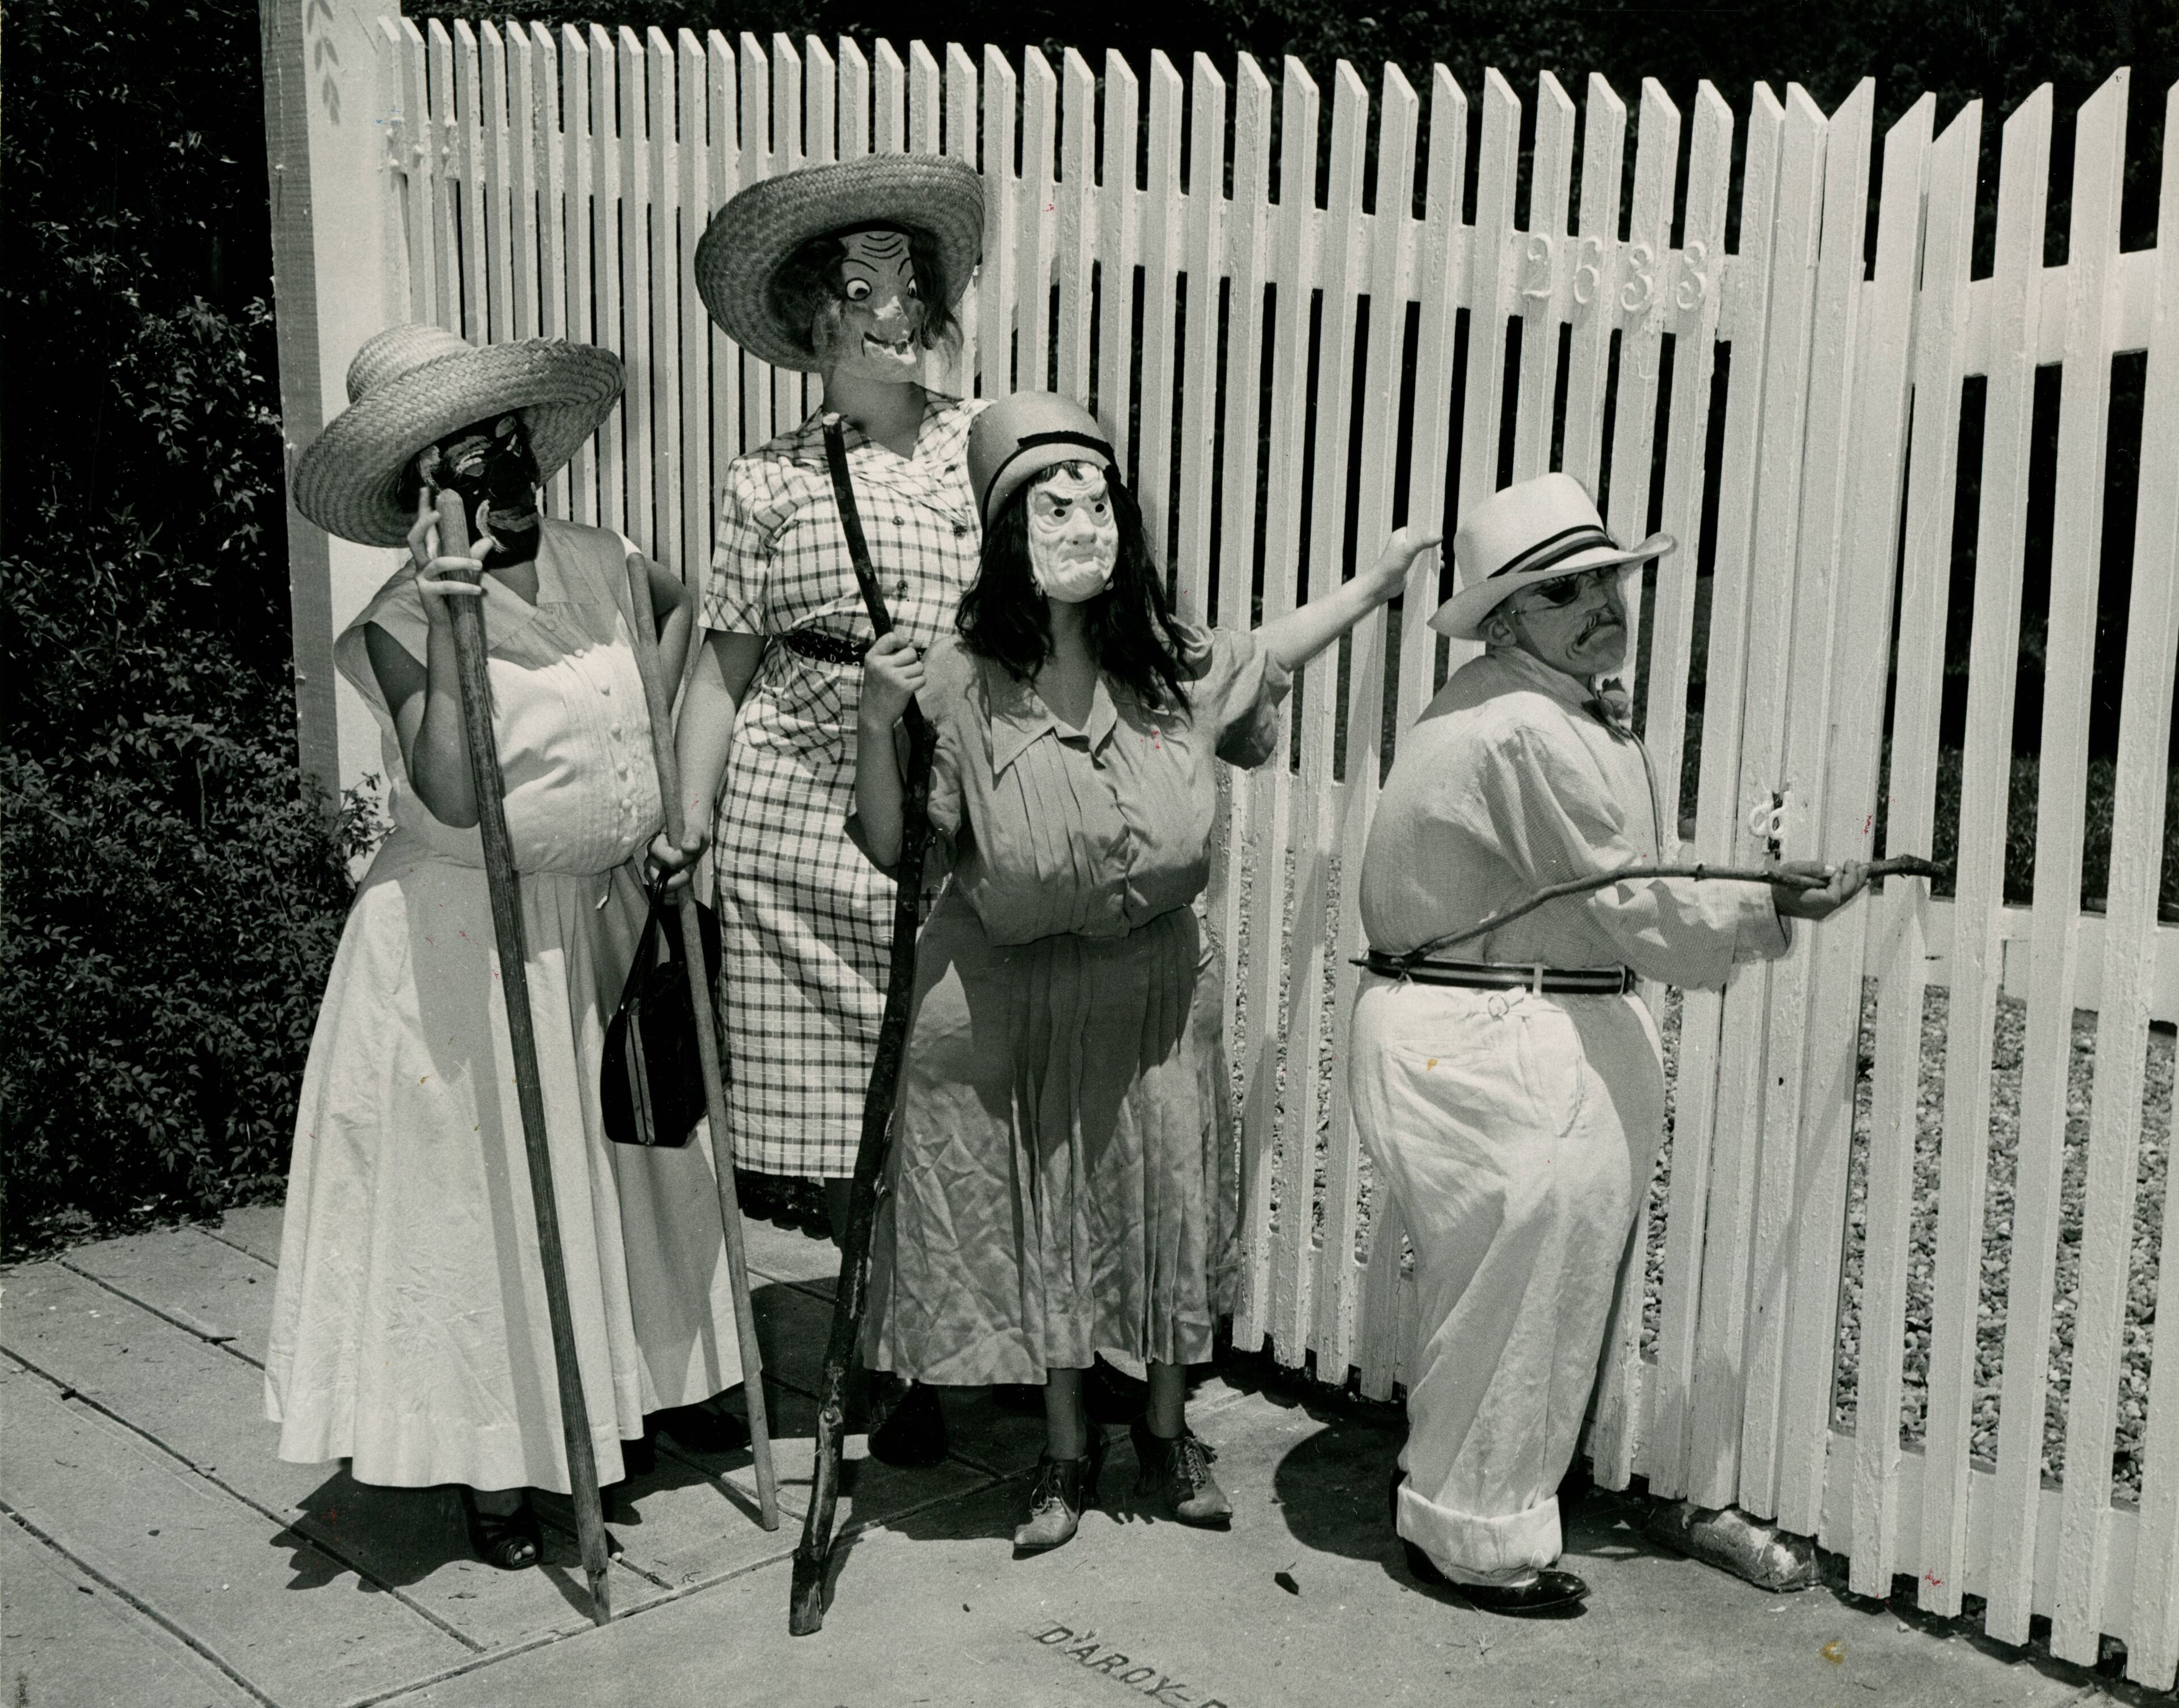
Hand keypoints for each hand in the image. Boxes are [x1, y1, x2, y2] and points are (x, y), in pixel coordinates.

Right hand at [405, 497, 487, 629]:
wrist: (450, 623)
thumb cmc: (458, 594)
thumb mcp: (468, 571)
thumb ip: (474, 554)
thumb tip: (488, 539)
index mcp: (431, 553)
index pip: (424, 528)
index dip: (423, 508)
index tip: (426, 489)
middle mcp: (422, 563)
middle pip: (414, 537)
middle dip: (424, 522)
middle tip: (437, 511)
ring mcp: (422, 577)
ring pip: (438, 562)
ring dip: (460, 561)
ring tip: (480, 565)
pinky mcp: (427, 592)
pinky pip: (447, 585)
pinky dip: (464, 586)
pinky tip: (479, 589)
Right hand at [647, 828, 708, 893]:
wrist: (692, 840)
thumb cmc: (693, 835)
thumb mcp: (697, 832)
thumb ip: (693, 837)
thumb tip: (689, 847)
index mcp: (656, 844)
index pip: (669, 861)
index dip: (684, 862)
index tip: (693, 857)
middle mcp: (650, 859)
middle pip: (657, 878)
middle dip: (679, 879)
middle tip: (690, 871)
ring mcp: (651, 871)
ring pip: (658, 888)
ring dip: (676, 888)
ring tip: (687, 877)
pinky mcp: (655, 882)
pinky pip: (660, 896)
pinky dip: (671, 897)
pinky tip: (681, 893)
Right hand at [859, 630, 924, 729]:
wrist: (874, 714)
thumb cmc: (877, 688)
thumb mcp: (875, 667)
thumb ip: (889, 654)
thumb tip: (912, 643)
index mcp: (872, 657)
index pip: (891, 637)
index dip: (901, 641)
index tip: (903, 647)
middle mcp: (882, 665)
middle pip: (910, 652)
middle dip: (911, 661)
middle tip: (902, 671)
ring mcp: (893, 676)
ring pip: (919, 666)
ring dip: (916, 674)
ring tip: (904, 681)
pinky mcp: (905, 687)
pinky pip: (922, 678)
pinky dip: (918, 683)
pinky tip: (908, 689)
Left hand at [1363, 525, 1443, 602]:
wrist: (1382, 585)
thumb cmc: (1391, 565)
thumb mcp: (1408, 550)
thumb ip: (1423, 542)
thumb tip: (1440, 535)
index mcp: (1401, 535)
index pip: (1417, 527)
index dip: (1428, 529)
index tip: (1440, 531)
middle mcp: (1404, 544)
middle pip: (1423, 541)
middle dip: (1433, 545)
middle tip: (1441, 549)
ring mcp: (1407, 556)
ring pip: (1424, 553)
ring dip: (1433, 556)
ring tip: (1441, 560)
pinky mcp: (1410, 567)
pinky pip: (1423, 563)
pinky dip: (1431, 565)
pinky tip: (1438, 568)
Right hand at [1771, 858, 1869, 920]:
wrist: (1773, 899)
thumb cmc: (1780, 883)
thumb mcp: (1791, 870)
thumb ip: (1812, 868)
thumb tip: (1833, 869)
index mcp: (1809, 903)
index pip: (1833, 897)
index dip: (1838, 882)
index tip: (1837, 868)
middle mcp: (1819, 911)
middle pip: (1843, 897)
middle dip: (1853, 879)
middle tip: (1858, 864)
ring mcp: (1823, 912)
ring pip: (1845, 898)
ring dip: (1855, 882)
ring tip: (1863, 869)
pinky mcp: (1825, 909)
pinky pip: (1842, 899)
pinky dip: (1850, 887)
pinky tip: (1858, 878)